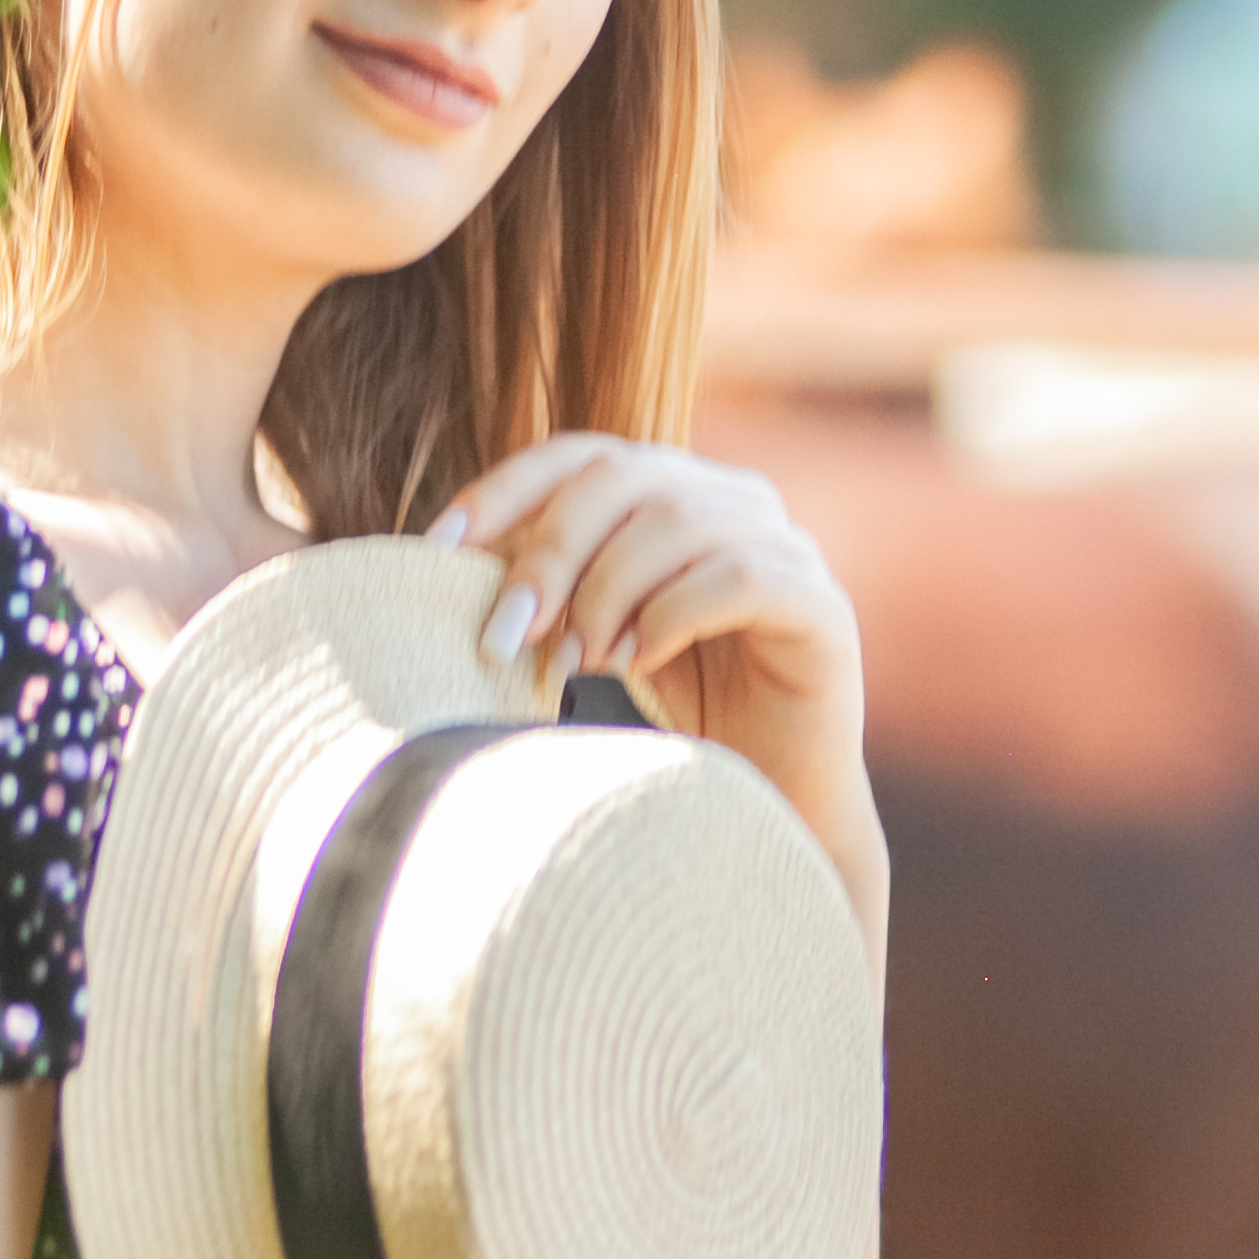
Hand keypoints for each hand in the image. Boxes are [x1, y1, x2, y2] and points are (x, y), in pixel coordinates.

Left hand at [432, 435, 877, 877]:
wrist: (774, 804)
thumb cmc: (678, 714)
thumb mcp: (594, 634)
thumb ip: (547, 587)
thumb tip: (446, 558)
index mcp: (680, 492)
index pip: (582, 454)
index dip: (505, 489)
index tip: (437, 549)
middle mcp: (737, 500)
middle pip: (623, 476)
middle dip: (549, 551)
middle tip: (505, 632)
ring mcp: (787, 546)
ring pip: (677, 520)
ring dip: (606, 591)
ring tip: (576, 661)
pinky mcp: (821, 605)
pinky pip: (740, 575)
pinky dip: (674, 613)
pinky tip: (640, 662)